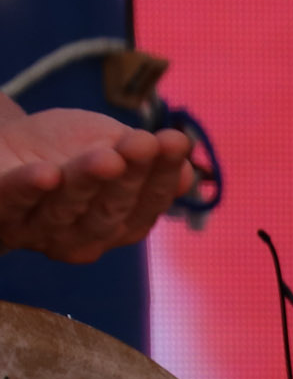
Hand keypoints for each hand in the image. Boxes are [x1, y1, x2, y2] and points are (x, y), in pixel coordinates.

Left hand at [0, 108, 194, 263]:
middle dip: (130, 177)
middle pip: (112, 211)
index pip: (148, 203)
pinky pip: (14, 203)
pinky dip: (30, 188)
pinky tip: (47, 173)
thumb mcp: (109, 144)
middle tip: (143, 143)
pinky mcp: (0, 214)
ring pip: (67, 208)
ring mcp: (40, 230)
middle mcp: (84, 237)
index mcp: (120, 224)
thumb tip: (189, 176)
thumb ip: (144, 159)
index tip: (175, 141)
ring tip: (108, 156)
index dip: (163, 175)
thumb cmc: (61, 149)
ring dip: (88, 182)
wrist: (3, 145)